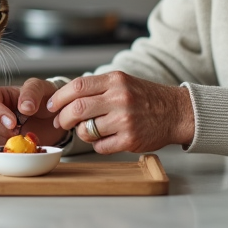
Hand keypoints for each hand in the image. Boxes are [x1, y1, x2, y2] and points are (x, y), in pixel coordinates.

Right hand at [0, 78, 61, 147]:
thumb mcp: (43, 88)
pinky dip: (4, 145)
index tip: (12, 122)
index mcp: (3, 92)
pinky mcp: (1, 139)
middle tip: (11, 132)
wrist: (54, 119)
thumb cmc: (46, 99)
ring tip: (19, 136)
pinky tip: (18, 142)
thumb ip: (33, 92)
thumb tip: (24, 107)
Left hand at [48, 71, 194, 153]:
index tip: (52, 106)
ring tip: (88, 130)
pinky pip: (100, 146)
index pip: (77, 86)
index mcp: (116, 81)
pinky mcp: (130, 139)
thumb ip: (97, 87)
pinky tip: (105, 139)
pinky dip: (97, 145)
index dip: (59, 98)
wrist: (175, 112)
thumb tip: (65, 98)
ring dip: (81, 133)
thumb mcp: (123, 82)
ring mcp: (125, 120)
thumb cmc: (146, 98)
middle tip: (61, 122)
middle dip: (63, 118)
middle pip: (77, 109)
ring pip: (86, 130)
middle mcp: (120, 98)